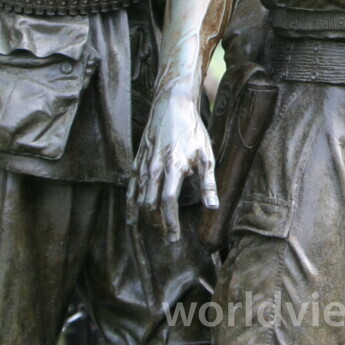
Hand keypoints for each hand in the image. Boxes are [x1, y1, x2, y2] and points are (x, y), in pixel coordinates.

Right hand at [127, 85, 217, 240]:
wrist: (171, 105)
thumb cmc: (192, 129)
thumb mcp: (206, 154)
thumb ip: (208, 183)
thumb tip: (213, 207)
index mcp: (173, 167)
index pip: (168, 202)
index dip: (170, 222)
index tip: (174, 237)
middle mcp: (155, 168)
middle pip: (151, 204)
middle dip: (159, 224)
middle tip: (168, 239)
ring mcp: (143, 164)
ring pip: (140, 197)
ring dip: (147, 217)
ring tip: (156, 230)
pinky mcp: (137, 160)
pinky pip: (130, 187)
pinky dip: (131, 204)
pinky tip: (132, 218)